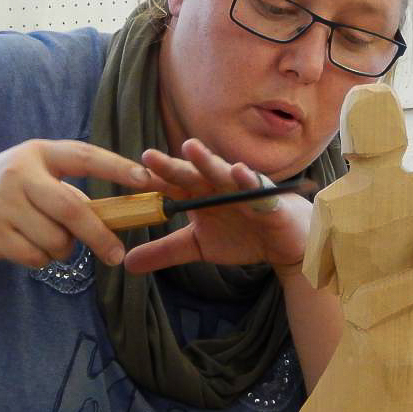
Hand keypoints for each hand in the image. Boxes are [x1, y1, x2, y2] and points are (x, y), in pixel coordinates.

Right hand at [0, 139, 154, 268]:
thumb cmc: (4, 191)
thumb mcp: (32, 177)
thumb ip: (67, 192)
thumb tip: (113, 218)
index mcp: (37, 153)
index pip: (85, 156)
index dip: (118, 168)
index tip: (147, 180)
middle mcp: (20, 174)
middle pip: (74, 209)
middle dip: (100, 235)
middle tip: (116, 254)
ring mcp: (4, 204)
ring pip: (56, 240)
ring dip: (60, 248)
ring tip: (42, 238)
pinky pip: (36, 256)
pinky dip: (39, 259)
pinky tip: (22, 245)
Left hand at [123, 138, 311, 275]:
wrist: (286, 243)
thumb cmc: (242, 235)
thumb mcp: (198, 246)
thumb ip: (164, 251)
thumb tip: (126, 263)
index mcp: (199, 193)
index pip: (171, 183)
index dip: (152, 178)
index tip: (128, 175)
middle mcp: (218, 185)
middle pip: (192, 173)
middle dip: (172, 165)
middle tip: (148, 157)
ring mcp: (243, 190)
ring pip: (223, 172)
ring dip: (208, 161)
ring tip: (190, 148)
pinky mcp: (269, 200)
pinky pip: (258, 190)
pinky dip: (250, 181)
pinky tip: (239, 172)